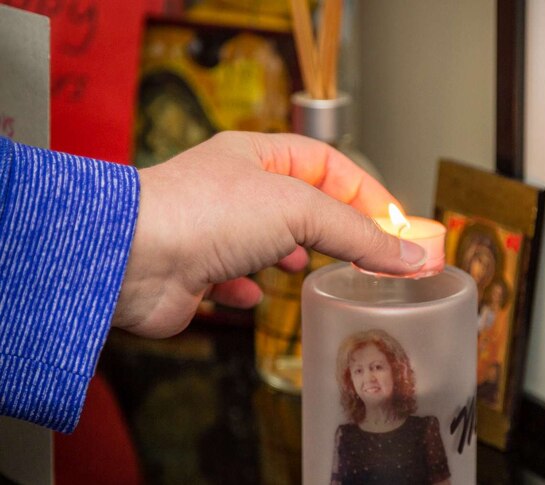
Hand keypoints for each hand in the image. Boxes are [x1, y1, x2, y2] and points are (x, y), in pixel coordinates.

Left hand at [112, 132, 425, 337]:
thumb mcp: (300, 210)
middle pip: (299, 204)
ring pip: (266, 243)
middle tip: (364, 253)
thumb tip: (408, 255)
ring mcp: (214, 231)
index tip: (395, 224)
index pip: (327, 164)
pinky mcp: (196, 272)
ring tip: (303, 269)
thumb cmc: (204, 213)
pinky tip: (252, 294)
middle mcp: (234, 189)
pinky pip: (232, 279)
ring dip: (288, 256)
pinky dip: (248, 288)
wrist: (133, 258)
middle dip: (330, 228)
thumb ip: (358, 234)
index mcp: (258, 156)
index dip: (365, 191)